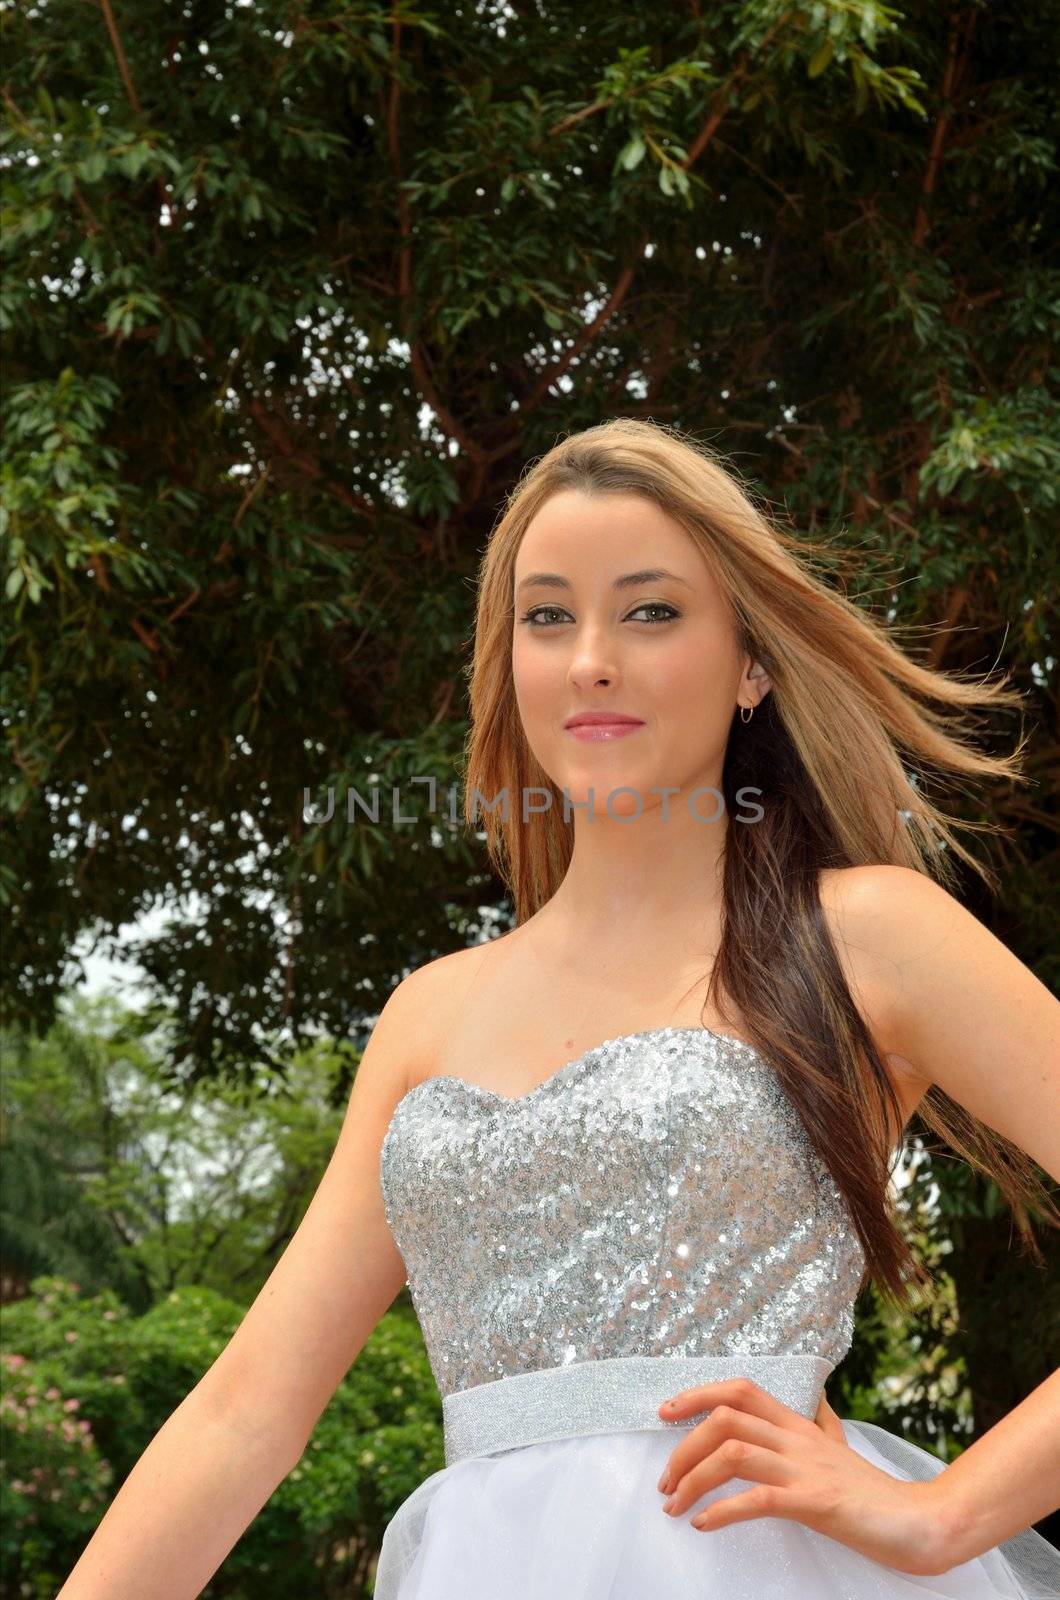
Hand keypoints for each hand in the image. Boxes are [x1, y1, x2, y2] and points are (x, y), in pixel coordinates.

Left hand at [655, 1378, 953, 1576]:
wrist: (920, 1523)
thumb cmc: (876, 1492)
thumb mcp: (844, 1447)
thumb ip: (823, 1423)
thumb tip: (818, 1397)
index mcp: (800, 1425)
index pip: (740, 1389)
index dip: (697, 1393)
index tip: (665, 1413)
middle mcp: (798, 1438)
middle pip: (725, 1417)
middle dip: (682, 1446)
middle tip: (664, 1482)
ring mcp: (805, 1468)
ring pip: (732, 1451)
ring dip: (692, 1478)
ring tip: (674, 1507)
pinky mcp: (814, 1502)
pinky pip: (757, 1498)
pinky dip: (722, 1510)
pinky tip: (704, 1524)